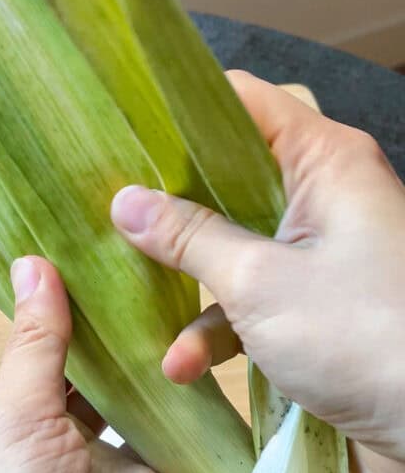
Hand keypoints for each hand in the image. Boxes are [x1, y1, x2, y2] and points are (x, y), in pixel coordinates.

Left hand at [0, 256, 197, 472]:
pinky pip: (189, 438)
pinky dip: (200, 406)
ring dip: (163, 361)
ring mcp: (118, 467)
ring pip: (147, 397)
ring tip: (196, 290)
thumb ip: (35, 346)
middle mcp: (62, 439)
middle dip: (124, 324)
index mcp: (9, 419)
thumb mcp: (12, 425)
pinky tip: (218, 353)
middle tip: (165, 253)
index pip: (42, 344)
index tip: (106, 236)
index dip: (70, 297)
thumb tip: (32, 263)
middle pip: (99, 367)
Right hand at [111, 71, 404, 472]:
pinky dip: (223, 330)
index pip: (242, 105)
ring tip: (149, 321)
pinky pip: (256, 301)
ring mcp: (322, 255)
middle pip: (230, 180)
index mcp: (325, 162)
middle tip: (110, 220)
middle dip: (171, 211)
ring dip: (193, 289)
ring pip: (237, 248)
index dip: (178, 113)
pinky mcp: (318, 308)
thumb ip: (190, 239)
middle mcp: (325, 198)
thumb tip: (127, 201)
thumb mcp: (260, 283)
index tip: (119, 133)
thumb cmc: (361, 336)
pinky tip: (183, 367)